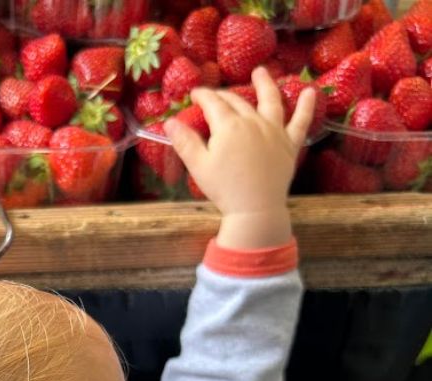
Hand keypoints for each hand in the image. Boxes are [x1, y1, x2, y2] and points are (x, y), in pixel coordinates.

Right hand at [164, 67, 315, 248]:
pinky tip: (311, 92)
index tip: (194, 93)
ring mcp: (274, 131)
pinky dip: (307, 106)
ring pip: (271, 101)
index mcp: (229, 126)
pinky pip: (301, 121)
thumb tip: (169, 122)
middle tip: (214, 95)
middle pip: (237, 101)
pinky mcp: (289, 143)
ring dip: (265, 84)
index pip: (213, 103)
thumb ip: (184, 141)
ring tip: (261, 71)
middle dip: (223, 94)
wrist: (255, 208)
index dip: (202, 95)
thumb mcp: (198, 165)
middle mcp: (253, 121)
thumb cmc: (223, 188)